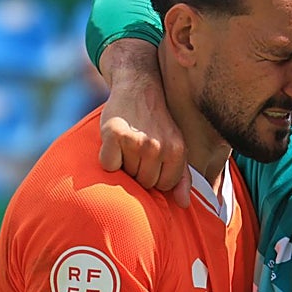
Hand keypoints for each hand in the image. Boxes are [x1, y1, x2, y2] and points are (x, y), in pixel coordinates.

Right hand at [97, 39, 190, 207]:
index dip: (155, 177)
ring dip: (124, 164)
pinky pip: (108, 165)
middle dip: (140, 171)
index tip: (153, 160)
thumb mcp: (176, 146)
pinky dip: (108, 158)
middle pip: (143, 183)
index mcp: (176, 151)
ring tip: (128, 145)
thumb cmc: (158, 122)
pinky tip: (115, 143)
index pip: (163, 187)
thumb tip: (183, 205)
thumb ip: (182, 177)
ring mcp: (135, 141)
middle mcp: (157, 146)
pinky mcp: (113, 134)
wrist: (139, 86)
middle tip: (138, 149)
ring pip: (126, 175)